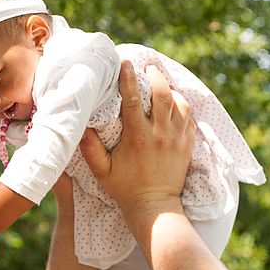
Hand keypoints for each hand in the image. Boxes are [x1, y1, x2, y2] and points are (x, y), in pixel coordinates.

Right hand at [79, 61, 194, 225]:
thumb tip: (81, 127)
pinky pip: (189, 117)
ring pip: (179, 103)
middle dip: (155, 77)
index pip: (133, 99)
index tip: (125, 63)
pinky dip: (181, 106)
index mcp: (137, 137)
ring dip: (170, 90)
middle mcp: (160, 134)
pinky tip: (173, 104)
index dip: (128, 78)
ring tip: (160, 84)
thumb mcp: (102, 171)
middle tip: (147, 69)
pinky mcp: (187, 144)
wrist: (155, 207)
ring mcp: (177, 138)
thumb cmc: (125, 188)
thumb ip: (90, 149)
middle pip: (162, 94)